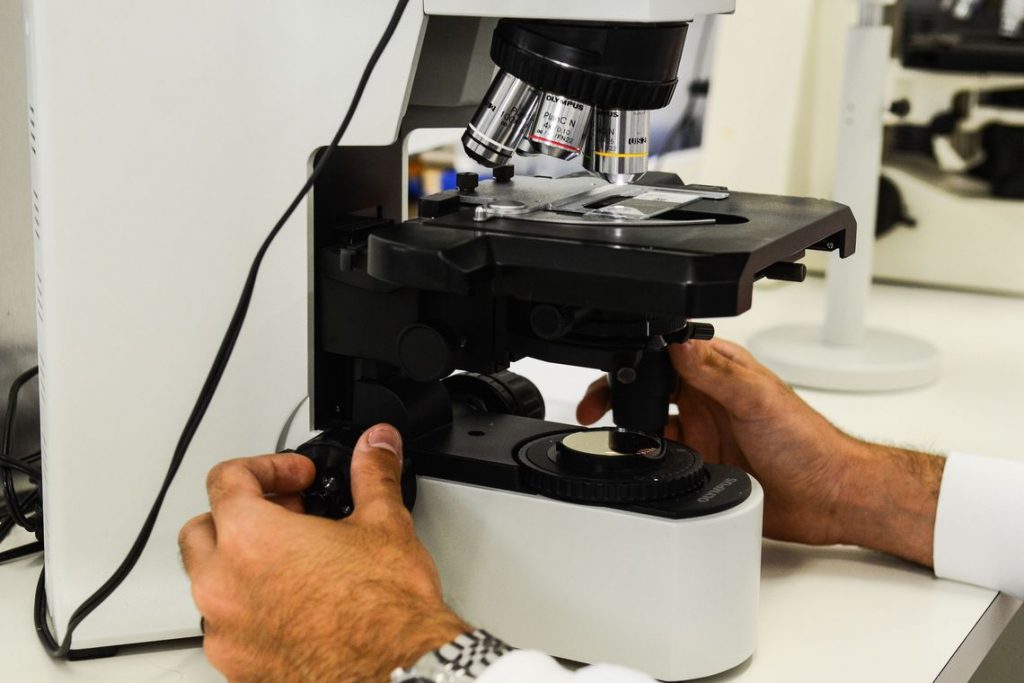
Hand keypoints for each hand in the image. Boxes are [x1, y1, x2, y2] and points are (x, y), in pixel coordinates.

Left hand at [179, 424, 468, 681]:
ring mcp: (226, 633)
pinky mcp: (239, 669)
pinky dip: (250, 611)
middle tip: (288, 516)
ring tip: (292, 562)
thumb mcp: (384, 523)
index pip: (227, 480)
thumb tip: (376, 446)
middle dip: (240, 516)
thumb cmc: (385, 611)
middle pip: (201, 530)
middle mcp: (223, 586)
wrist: (398, 672)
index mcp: (249, 538)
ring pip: (208, 584)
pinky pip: (226, 629)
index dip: (267, 467)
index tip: (296, 477)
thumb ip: (372, 474)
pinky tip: (294, 608)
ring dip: (239, 565)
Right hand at [577, 339, 943, 565]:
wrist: (828, 496)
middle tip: (596, 407)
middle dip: (619, 395)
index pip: (665, 354)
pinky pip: (662, 462)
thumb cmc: (809, 441)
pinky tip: (652, 466)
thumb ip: (715, 371)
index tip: (613, 367)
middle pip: (647, 389)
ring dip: (635, 433)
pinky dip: (650, 464)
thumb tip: (679, 344)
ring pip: (649, 427)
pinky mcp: (701, 466)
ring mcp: (702, 433)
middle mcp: (706, 398)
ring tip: (628, 440)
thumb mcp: (758, 398)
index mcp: (718, 370)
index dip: (636, 356)